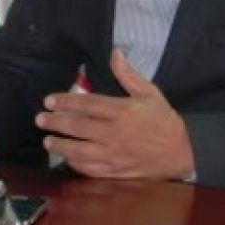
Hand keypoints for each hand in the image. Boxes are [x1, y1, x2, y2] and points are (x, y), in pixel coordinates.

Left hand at [36, 49, 192, 179]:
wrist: (184, 152)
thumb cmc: (163, 120)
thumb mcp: (150, 92)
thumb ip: (128, 75)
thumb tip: (115, 52)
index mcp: (123, 112)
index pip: (88, 105)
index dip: (65, 102)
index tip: (49, 100)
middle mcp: (116, 134)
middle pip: (79, 128)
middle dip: (56, 123)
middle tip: (40, 119)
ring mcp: (116, 155)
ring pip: (82, 152)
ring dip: (62, 146)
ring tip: (47, 140)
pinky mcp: (118, 172)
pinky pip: (92, 170)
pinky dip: (77, 165)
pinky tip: (67, 159)